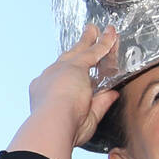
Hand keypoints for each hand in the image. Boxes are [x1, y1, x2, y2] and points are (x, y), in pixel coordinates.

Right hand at [26, 24, 121, 149]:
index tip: (81, 75)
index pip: (62, 80)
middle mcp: (50, 79)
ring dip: (90, 40)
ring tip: (95, 29)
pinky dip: (103, 43)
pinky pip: (93, 52)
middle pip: (69, 60)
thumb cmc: (64, 129)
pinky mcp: (76, 66)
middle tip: (86, 37)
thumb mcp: (86, 118)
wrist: (52, 123)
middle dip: (79, 49)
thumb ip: (100, 104)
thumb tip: (112, 94)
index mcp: (45, 94)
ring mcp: (62, 71)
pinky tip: (111, 35)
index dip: (73, 75)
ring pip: (80, 53)